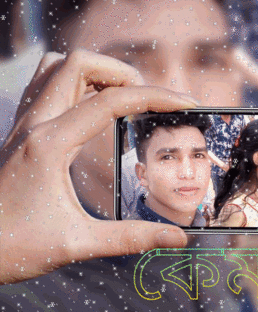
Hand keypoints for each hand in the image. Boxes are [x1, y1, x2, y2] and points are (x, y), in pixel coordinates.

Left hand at [0, 50, 194, 284]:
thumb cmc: (12, 247)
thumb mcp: (76, 243)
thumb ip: (130, 237)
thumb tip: (177, 238)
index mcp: (50, 144)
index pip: (112, 100)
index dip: (156, 96)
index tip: (186, 104)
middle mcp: (34, 124)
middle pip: (80, 63)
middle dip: (123, 73)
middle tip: (148, 101)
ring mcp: (23, 123)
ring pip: (58, 66)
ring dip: (96, 72)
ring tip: (123, 98)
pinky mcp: (21, 130)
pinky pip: (47, 84)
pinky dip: (76, 83)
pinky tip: (94, 108)